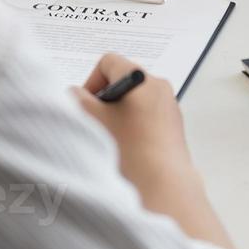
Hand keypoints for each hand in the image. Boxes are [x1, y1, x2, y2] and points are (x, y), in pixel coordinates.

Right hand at [71, 53, 235, 248]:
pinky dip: (133, 128)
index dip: (91, 81)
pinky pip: (147, 118)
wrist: (163, 186)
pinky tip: (127, 150)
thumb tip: (75, 94)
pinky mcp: (174, 128)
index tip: (86, 104)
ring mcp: (169, 107)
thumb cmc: (128, 149)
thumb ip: (77, 99)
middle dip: (104, 100)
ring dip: (118, 115)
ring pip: (134, 101)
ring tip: (111, 140)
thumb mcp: (92, 119)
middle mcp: (159, 87)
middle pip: (122, 82)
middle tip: (96, 123)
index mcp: (141, 78)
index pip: (109, 62)